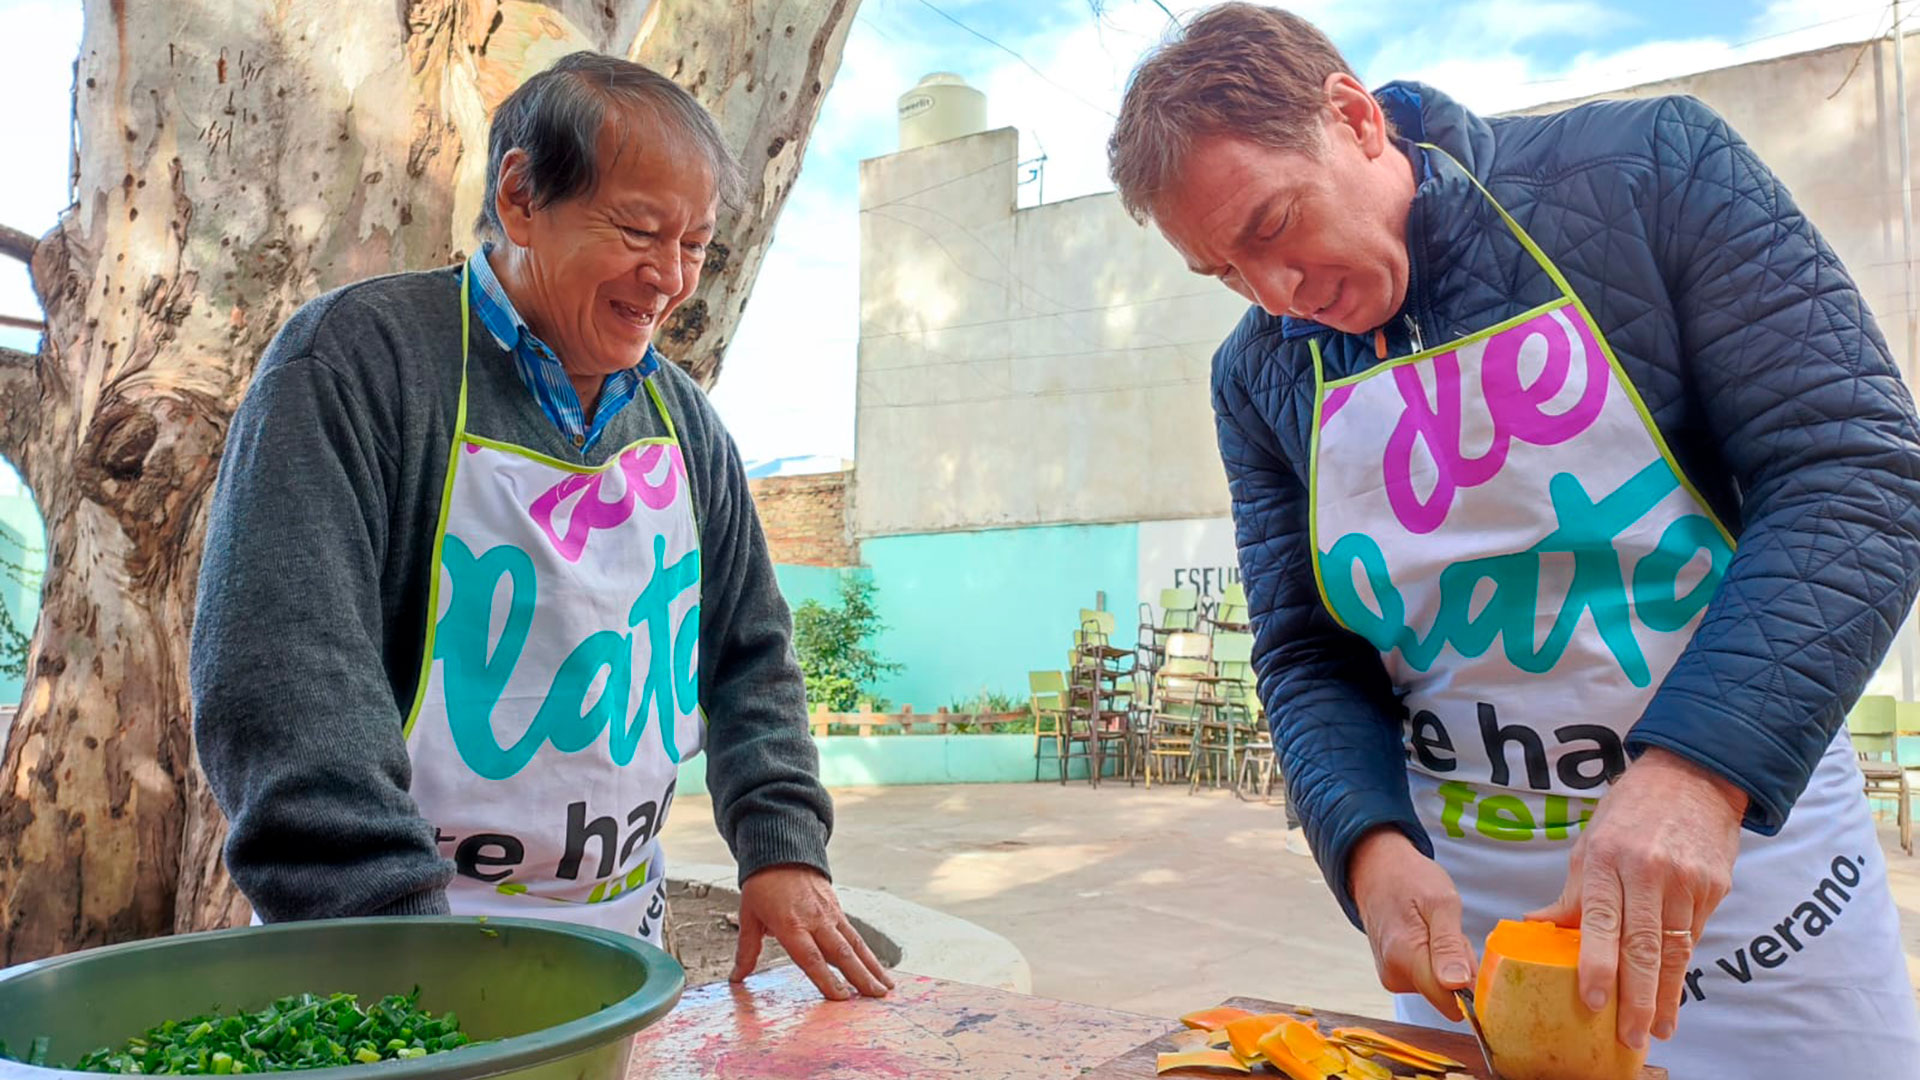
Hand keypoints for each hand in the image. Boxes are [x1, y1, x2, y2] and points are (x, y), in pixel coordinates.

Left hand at [730, 864, 894, 1000]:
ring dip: (872, 967)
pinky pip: (855, 935)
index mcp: (790, 924)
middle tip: (875, 998)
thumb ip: (747, 949)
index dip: (826, 978)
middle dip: (860, 977)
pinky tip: (877, 969)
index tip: (840, 998)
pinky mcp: (837, 910)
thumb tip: (736, 977)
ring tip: (886, 988)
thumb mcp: (749, 916)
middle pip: (841, 953)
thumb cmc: (763, 885)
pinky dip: (868, 954)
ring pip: (855, 944)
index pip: (810, 957)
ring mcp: (830, 914)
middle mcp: (815, 920)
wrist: (782, 851)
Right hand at [1349, 826, 1475, 1020]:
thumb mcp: (1441, 902)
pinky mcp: (1393, 975)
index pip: (1451, 1002)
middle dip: (1461, 969)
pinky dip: (1437, 962)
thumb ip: (1449, 946)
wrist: (1376, 869)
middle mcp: (1394, 975)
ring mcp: (1391, 977)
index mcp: (1405, 957)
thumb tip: (1457, 985)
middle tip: (1452, 932)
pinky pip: (1428, 979)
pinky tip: (1428, 936)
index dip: (1473, 986)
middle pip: (1448, 994)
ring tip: (1437, 929)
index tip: (1474, 954)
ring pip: (1440, 987)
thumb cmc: (1411, 879)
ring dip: (1450, 964)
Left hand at [1528, 748, 1744, 1051]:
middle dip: (1636, 997)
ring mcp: (1686, 880)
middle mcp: (1648, 871)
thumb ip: (1573, 893)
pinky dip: (1682, 969)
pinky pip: (1694, 935)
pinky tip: (1672, 994)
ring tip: (1656, 1028)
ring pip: (1674, 948)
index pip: (1601, 920)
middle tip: (1629, 1037)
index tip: (1593, 1001)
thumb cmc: (1630, 813)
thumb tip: (1535, 928)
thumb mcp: (1591, 843)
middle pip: (1643, 945)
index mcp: (1607, 858)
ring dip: (1665, 994)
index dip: (1598, 964)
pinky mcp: (1714, 887)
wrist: (1692, 778)